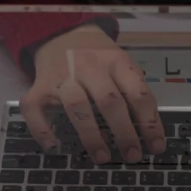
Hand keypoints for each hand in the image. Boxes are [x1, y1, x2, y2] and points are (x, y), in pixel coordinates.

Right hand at [21, 24, 164, 162]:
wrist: (62, 33)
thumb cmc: (98, 58)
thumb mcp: (122, 64)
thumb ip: (133, 90)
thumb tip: (150, 133)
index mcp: (116, 62)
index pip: (138, 93)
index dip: (149, 122)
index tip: (155, 147)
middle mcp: (90, 67)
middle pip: (109, 101)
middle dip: (124, 132)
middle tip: (132, 156)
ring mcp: (62, 77)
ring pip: (76, 106)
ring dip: (91, 135)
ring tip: (102, 157)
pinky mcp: (38, 88)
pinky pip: (35, 110)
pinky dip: (42, 130)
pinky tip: (54, 146)